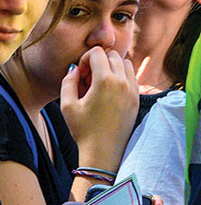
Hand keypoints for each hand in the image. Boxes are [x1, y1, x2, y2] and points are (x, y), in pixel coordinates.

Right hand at [60, 47, 138, 166]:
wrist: (103, 151)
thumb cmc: (83, 130)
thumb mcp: (67, 106)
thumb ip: (68, 81)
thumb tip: (75, 68)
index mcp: (105, 81)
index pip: (97, 53)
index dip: (85, 59)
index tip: (80, 74)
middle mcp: (122, 82)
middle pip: (113, 55)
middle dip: (99, 61)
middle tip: (89, 78)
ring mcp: (132, 89)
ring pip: (125, 63)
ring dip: (112, 67)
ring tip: (100, 83)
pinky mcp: (137, 98)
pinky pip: (131, 76)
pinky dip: (121, 77)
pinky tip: (109, 91)